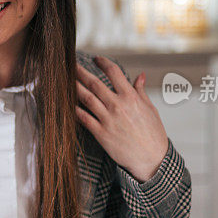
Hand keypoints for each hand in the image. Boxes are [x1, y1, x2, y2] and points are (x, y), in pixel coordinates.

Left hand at [75, 57, 168, 182]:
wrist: (151, 159)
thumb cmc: (153, 134)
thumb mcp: (150, 109)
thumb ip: (141, 91)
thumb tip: (139, 76)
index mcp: (131, 97)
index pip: (114, 72)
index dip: (103, 62)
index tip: (96, 59)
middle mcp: (118, 106)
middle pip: (95, 83)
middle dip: (81, 71)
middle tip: (71, 63)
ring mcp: (108, 119)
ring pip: (86, 98)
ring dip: (74, 87)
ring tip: (65, 79)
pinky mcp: (101, 133)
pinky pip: (83, 118)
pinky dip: (74, 109)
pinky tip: (66, 103)